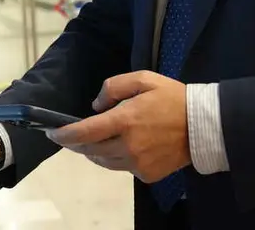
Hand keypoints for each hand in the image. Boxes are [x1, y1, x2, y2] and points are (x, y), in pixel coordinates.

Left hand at [47, 71, 189, 183]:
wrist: (203, 126)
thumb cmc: (172, 97)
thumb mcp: (143, 79)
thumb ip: (114, 87)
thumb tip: (96, 107)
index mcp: (125, 121)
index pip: (84, 133)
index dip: (64, 135)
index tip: (52, 133)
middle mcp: (128, 146)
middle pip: (90, 150)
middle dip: (78, 143)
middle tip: (73, 135)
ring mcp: (137, 164)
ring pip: (104, 162)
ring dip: (96, 151)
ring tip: (98, 139)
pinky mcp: (146, 175)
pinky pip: (122, 168)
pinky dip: (116, 158)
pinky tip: (124, 146)